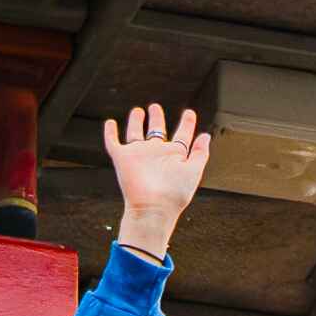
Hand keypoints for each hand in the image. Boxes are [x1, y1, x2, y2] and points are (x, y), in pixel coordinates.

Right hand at [100, 100, 207, 256]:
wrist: (153, 208)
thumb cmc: (175, 194)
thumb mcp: (194, 170)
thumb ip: (200, 152)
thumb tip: (206, 136)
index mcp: (174, 155)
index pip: (182, 135)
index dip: (187, 123)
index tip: (189, 113)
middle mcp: (156, 154)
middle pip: (157, 131)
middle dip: (156, 118)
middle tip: (155, 107)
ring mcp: (139, 155)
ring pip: (135, 133)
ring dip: (136, 121)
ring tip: (138, 111)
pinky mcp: (123, 159)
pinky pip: (113, 142)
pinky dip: (110, 133)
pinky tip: (109, 123)